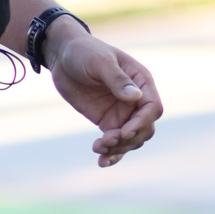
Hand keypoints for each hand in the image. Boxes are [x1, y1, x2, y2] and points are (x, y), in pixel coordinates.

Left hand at [48, 23, 161, 166]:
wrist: (61, 55)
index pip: (153, 108)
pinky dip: (112, 153)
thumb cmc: (83, 51)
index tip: (123, 132)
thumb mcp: (100, 62)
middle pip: (145, 128)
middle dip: (128, 139)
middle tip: (105, 140)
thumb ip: (117, 80)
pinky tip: (102, 162)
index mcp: (140, 81)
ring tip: (97, 147)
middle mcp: (135, 99)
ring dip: (118, 148)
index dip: (141, 123)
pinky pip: (116, 142)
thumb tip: (136, 96)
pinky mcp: (107, 121)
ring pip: (132, 139)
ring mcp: (122, 112)